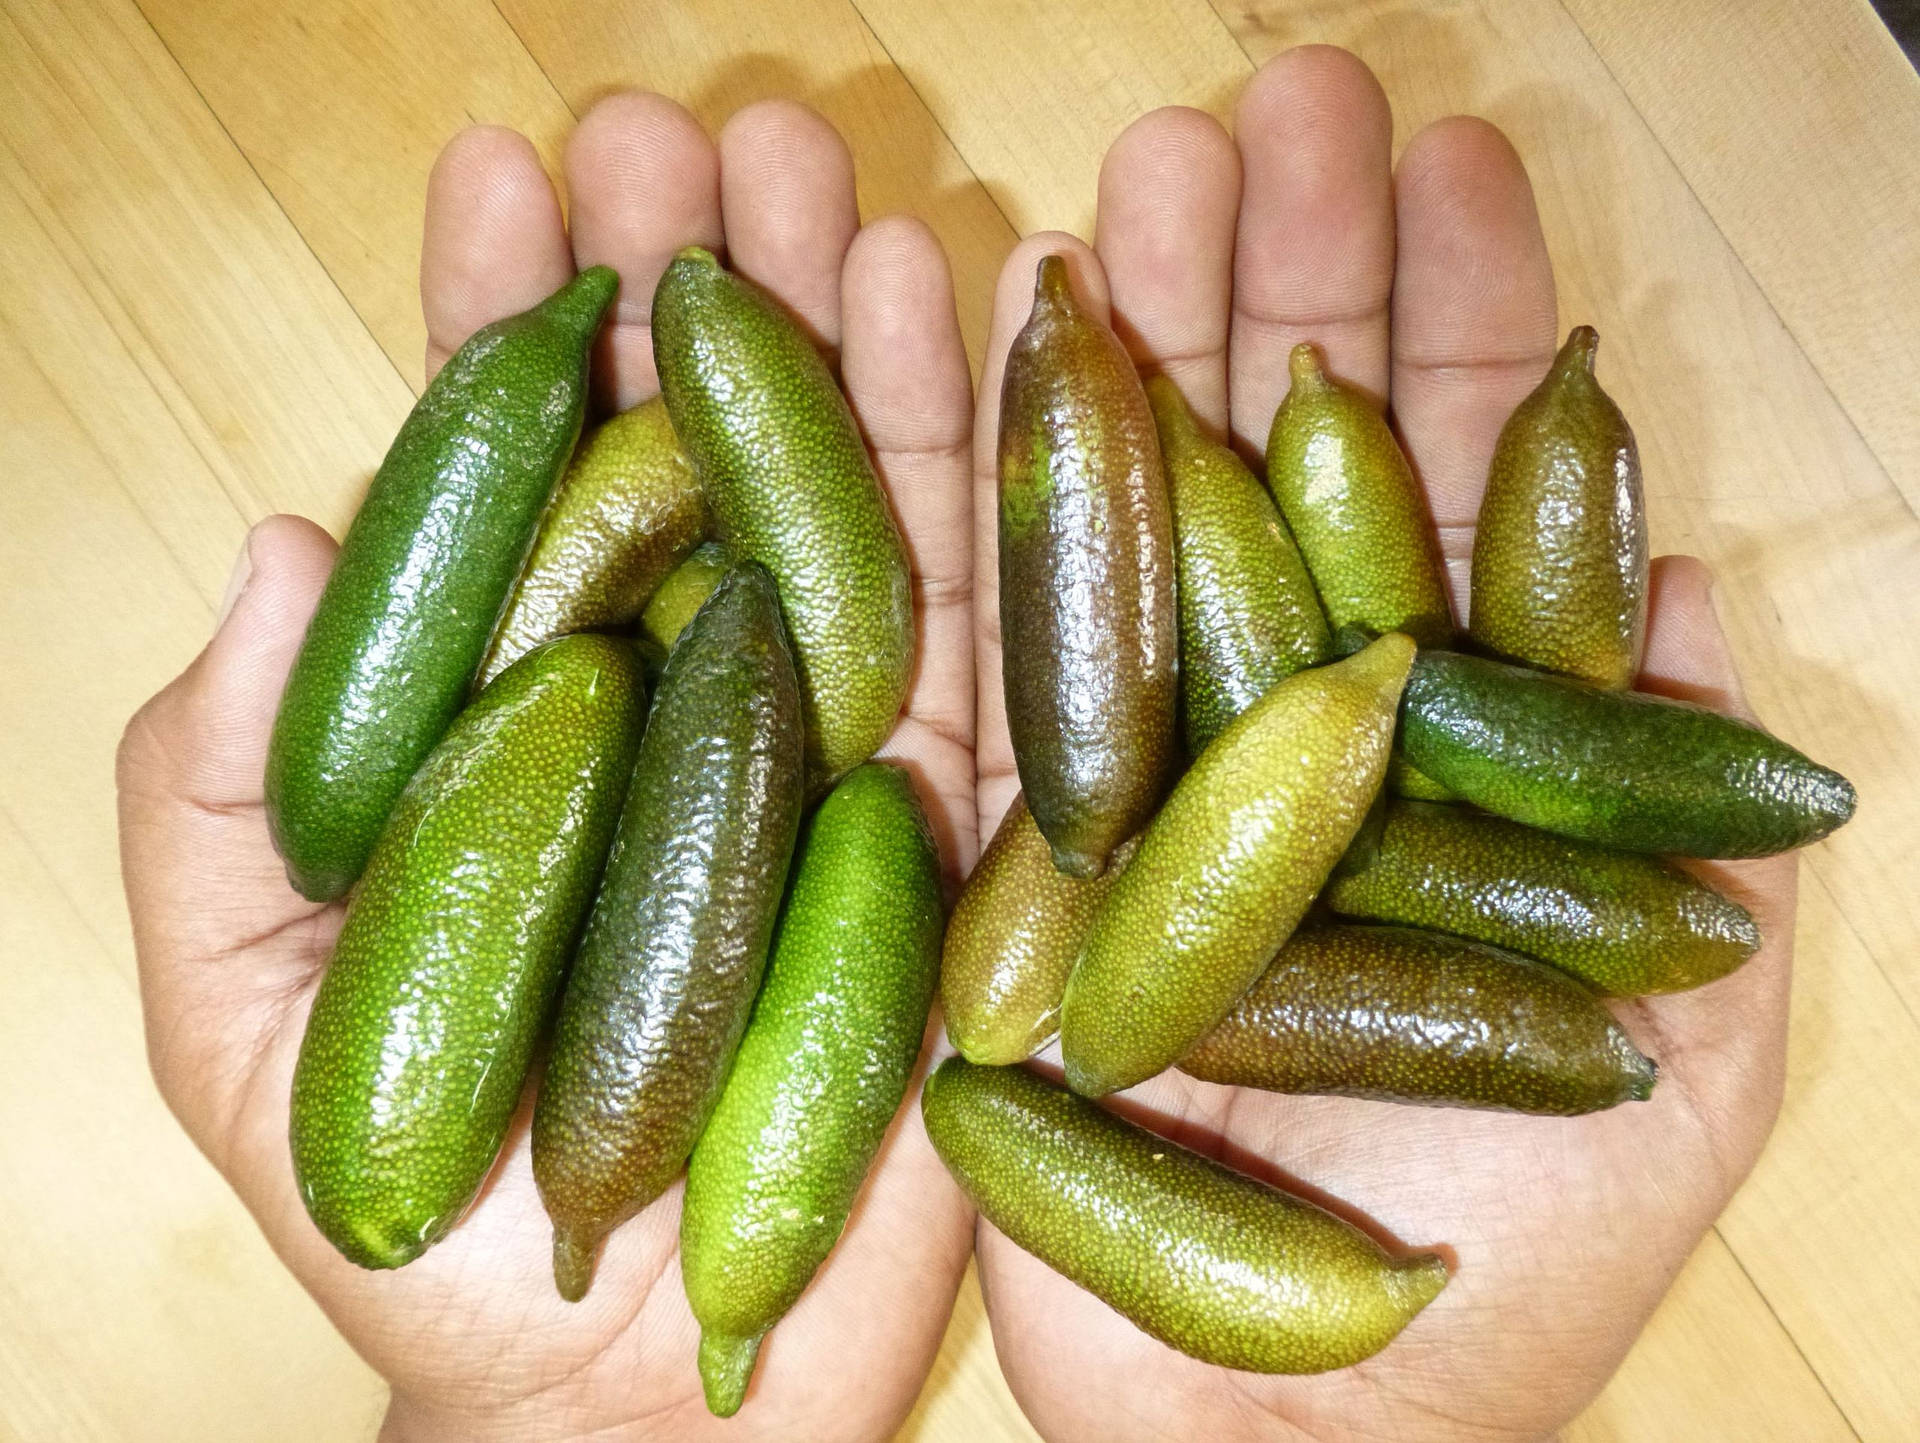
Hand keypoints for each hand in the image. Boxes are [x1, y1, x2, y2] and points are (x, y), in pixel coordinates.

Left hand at [117, 95, 976, 1441]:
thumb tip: (269, 546)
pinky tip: (964, 307)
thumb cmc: (415, 1214)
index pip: (498, 487)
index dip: (494, 324)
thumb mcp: (246, 1020)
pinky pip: (972, 624)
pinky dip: (968, 467)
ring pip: (827, 499)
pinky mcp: (952, 818)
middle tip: (677, 131)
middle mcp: (672, 705)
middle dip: (674, 280)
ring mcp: (822, 749)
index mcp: (506, 724)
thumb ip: (221, 795)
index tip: (503, 175)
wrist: (624, 1390)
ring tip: (815, 171)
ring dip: (823, 324)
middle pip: (677, 455)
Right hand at [968, 46, 1797, 1441]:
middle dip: (1288, 277)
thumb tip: (1665, 578)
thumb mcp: (1684, 1052)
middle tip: (1276, 101)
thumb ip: (1677, 817)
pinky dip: (966, 487)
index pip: (1458, 506)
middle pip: (1285, 470)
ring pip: (1132, 520)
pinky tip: (951, 329)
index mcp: (1446, 759)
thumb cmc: (1501, 1271)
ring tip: (1136, 168)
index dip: (1458, 327)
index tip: (1448, 160)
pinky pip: (978, 645)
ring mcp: (1124, 776)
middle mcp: (1278, 738)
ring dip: (1133, 338)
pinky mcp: (989, 844)